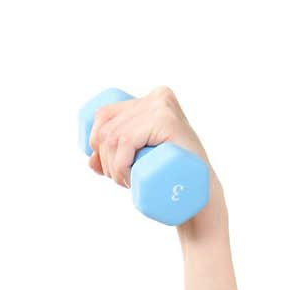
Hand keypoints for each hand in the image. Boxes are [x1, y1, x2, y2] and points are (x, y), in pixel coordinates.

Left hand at [87, 85, 213, 189]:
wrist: (200, 191)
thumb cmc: (169, 177)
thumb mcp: (138, 161)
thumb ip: (114, 156)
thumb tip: (90, 158)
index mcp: (148, 100)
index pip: (104, 115)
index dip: (96, 143)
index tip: (108, 168)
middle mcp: (156, 97)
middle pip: (107, 127)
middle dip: (105, 160)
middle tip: (121, 180)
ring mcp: (162, 106)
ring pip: (114, 136)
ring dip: (113, 167)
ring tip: (128, 182)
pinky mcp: (166, 120)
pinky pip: (126, 140)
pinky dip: (120, 164)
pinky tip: (128, 176)